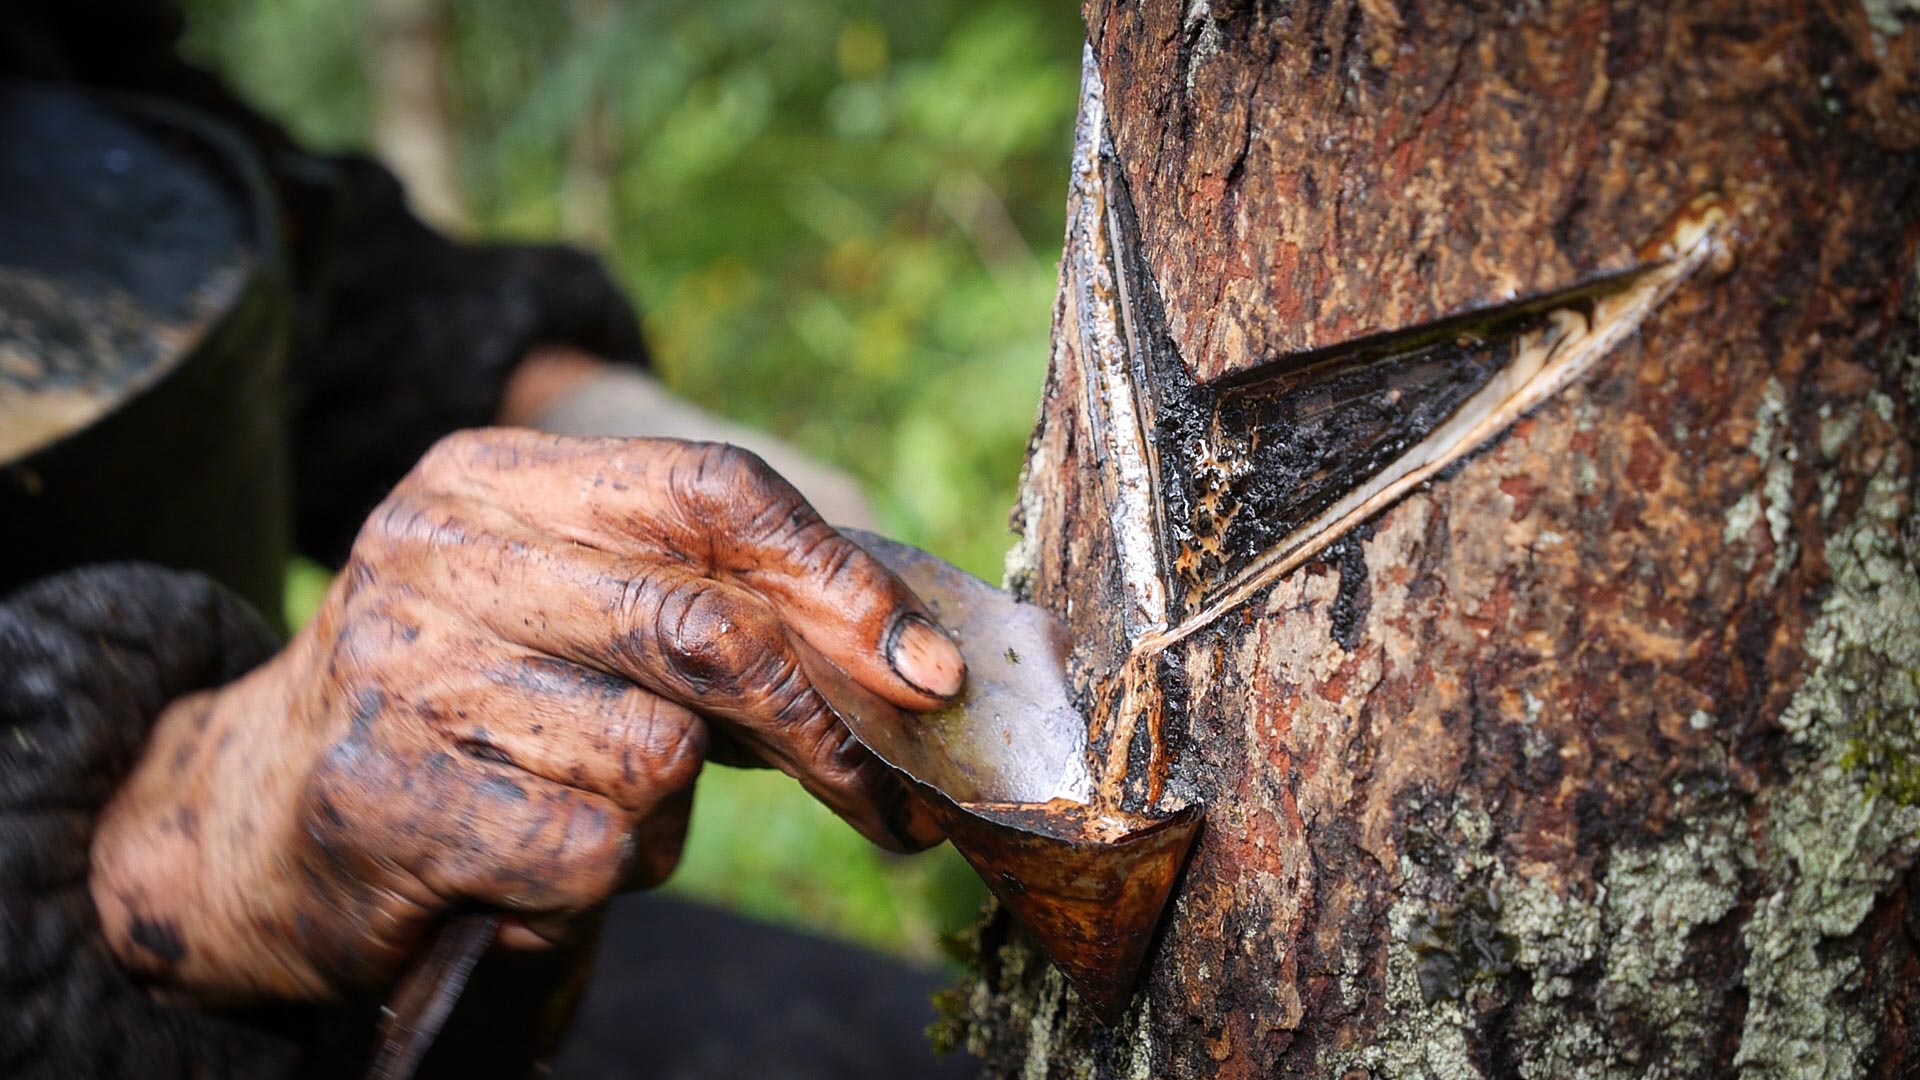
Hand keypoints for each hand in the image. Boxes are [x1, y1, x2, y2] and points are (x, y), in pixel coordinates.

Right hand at [89, 431, 963, 1003]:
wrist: (246, 818)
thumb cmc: (463, 707)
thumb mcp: (561, 611)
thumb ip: (699, 605)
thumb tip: (900, 658)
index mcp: (494, 481)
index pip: (708, 489)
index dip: (836, 576)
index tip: (924, 667)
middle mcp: (442, 554)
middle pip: (707, 628)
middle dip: (828, 730)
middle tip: (895, 804)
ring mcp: (407, 669)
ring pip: (658, 756)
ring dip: (666, 823)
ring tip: (586, 819)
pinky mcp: (386, 796)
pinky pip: (591, 852)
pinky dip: (592, 886)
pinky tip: (523, 874)